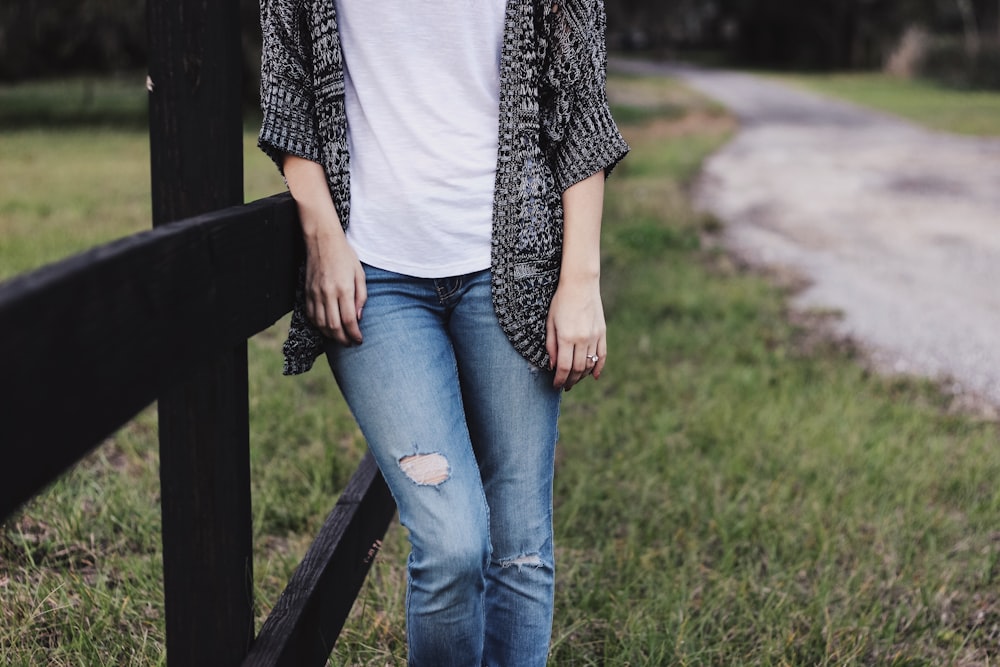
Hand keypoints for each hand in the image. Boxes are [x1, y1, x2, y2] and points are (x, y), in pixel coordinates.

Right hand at [304, 230, 365, 345]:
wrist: (322, 240)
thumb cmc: (345, 255)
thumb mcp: (359, 274)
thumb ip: (361, 297)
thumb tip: (359, 317)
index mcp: (343, 289)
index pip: (349, 320)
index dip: (354, 334)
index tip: (359, 340)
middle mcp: (328, 293)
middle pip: (333, 326)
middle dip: (343, 339)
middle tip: (350, 343)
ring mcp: (315, 294)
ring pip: (320, 324)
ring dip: (330, 335)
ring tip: (340, 338)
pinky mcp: (307, 292)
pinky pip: (311, 315)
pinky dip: (318, 325)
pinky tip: (326, 328)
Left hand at [545, 276, 606, 390]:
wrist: (581, 284)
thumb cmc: (561, 301)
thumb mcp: (550, 322)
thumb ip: (550, 345)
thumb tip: (552, 366)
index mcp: (566, 337)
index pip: (564, 367)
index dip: (559, 380)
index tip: (555, 385)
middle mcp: (581, 339)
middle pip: (577, 369)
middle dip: (570, 381)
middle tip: (564, 386)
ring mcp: (594, 336)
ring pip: (590, 365)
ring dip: (582, 376)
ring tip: (575, 380)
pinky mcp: (602, 333)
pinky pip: (602, 355)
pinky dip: (599, 367)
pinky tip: (594, 376)